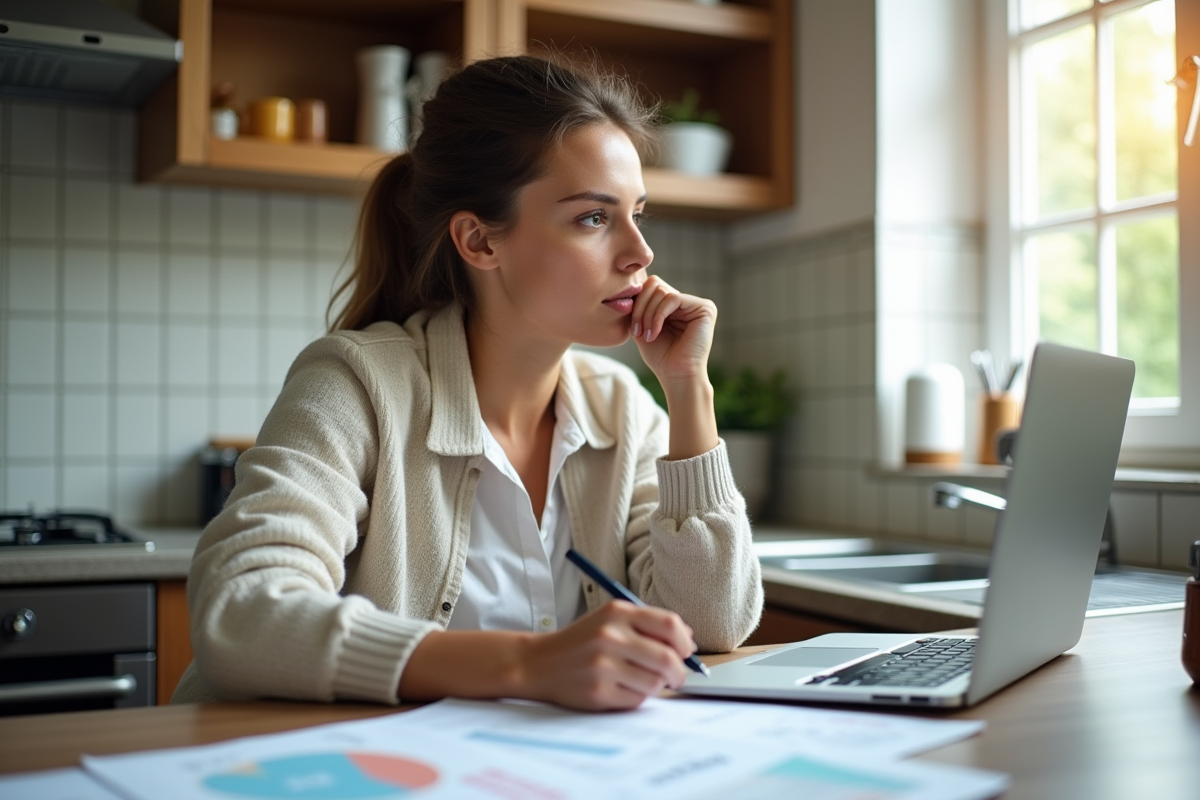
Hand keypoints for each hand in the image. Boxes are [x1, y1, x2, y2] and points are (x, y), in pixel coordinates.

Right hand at [518, 601, 695, 710]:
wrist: (538, 663)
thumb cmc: (582, 641)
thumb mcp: (610, 619)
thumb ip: (647, 624)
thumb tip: (688, 639)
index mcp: (617, 612)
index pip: (669, 624)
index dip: (685, 641)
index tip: (686, 652)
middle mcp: (610, 636)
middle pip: (667, 658)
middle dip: (680, 672)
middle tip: (677, 677)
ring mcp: (603, 666)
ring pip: (655, 682)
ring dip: (657, 685)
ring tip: (643, 680)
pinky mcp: (598, 692)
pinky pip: (637, 699)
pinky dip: (638, 697)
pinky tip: (624, 688)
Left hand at [630, 276, 715, 386]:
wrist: (676, 376)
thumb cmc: (661, 357)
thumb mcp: (642, 327)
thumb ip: (638, 307)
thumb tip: (629, 288)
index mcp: (674, 305)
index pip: (650, 287)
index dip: (637, 303)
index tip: (632, 328)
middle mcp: (687, 302)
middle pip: (654, 284)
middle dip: (641, 307)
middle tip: (637, 330)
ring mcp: (697, 304)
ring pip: (661, 291)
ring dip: (648, 314)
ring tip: (647, 334)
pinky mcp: (704, 307)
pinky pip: (672, 298)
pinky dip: (658, 315)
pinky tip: (655, 333)